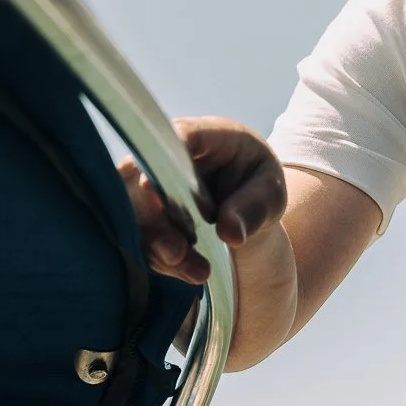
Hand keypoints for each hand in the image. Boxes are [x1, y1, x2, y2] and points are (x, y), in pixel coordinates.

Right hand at [119, 116, 288, 284]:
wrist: (245, 204)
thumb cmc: (258, 186)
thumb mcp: (270, 194)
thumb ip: (254, 209)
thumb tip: (230, 233)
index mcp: (209, 135)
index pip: (180, 135)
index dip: (158, 156)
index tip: (149, 186)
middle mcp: (169, 154)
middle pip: (142, 178)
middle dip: (155, 222)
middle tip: (178, 253)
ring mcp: (150, 182)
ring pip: (134, 213)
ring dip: (158, 248)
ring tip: (198, 271)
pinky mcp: (143, 213)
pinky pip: (139, 237)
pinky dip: (162, 260)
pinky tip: (191, 271)